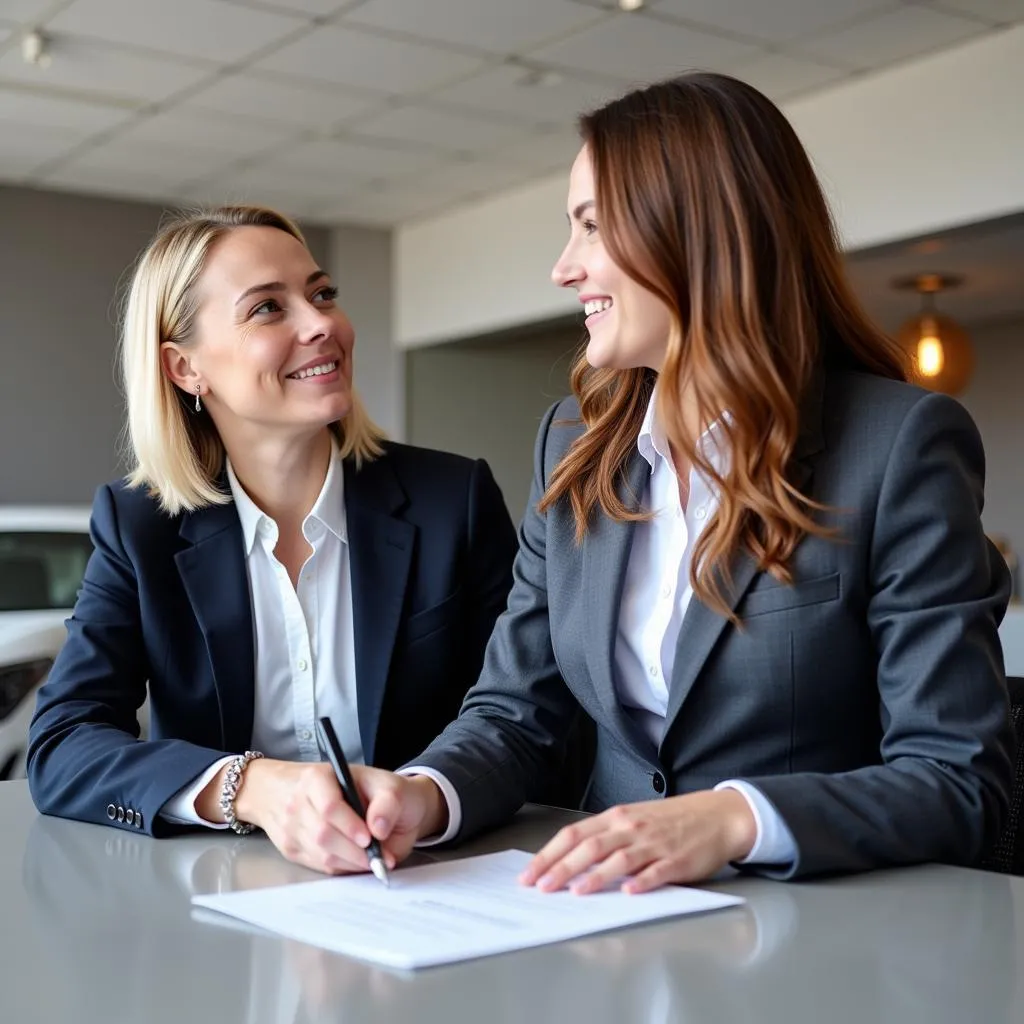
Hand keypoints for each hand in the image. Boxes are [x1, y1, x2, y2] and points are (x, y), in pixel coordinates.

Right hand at [221, 761, 446, 875]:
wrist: (286, 784)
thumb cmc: (345, 780)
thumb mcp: (374, 777)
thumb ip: (386, 801)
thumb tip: (384, 834)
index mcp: (316, 778)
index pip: (328, 800)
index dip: (350, 822)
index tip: (371, 839)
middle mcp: (297, 804)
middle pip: (324, 835)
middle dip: (354, 851)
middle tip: (379, 861)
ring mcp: (289, 828)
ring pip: (319, 855)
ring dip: (348, 864)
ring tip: (370, 864)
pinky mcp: (288, 849)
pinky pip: (314, 866)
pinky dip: (336, 869)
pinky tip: (352, 864)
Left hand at [519, 790, 756, 894]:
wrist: (716, 815)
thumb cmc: (670, 821)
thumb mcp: (633, 820)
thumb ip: (605, 837)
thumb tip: (568, 861)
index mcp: (616, 817)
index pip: (573, 834)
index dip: (549, 855)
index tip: (529, 875)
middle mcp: (630, 827)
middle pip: (590, 846)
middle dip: (562, 868)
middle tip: (541, 888)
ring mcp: (654, 843)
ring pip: (619, 858)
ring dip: (597, 876)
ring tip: (577, 892)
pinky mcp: (677, 860)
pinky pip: (657, 871)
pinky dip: (642, 881)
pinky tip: (630, 892)